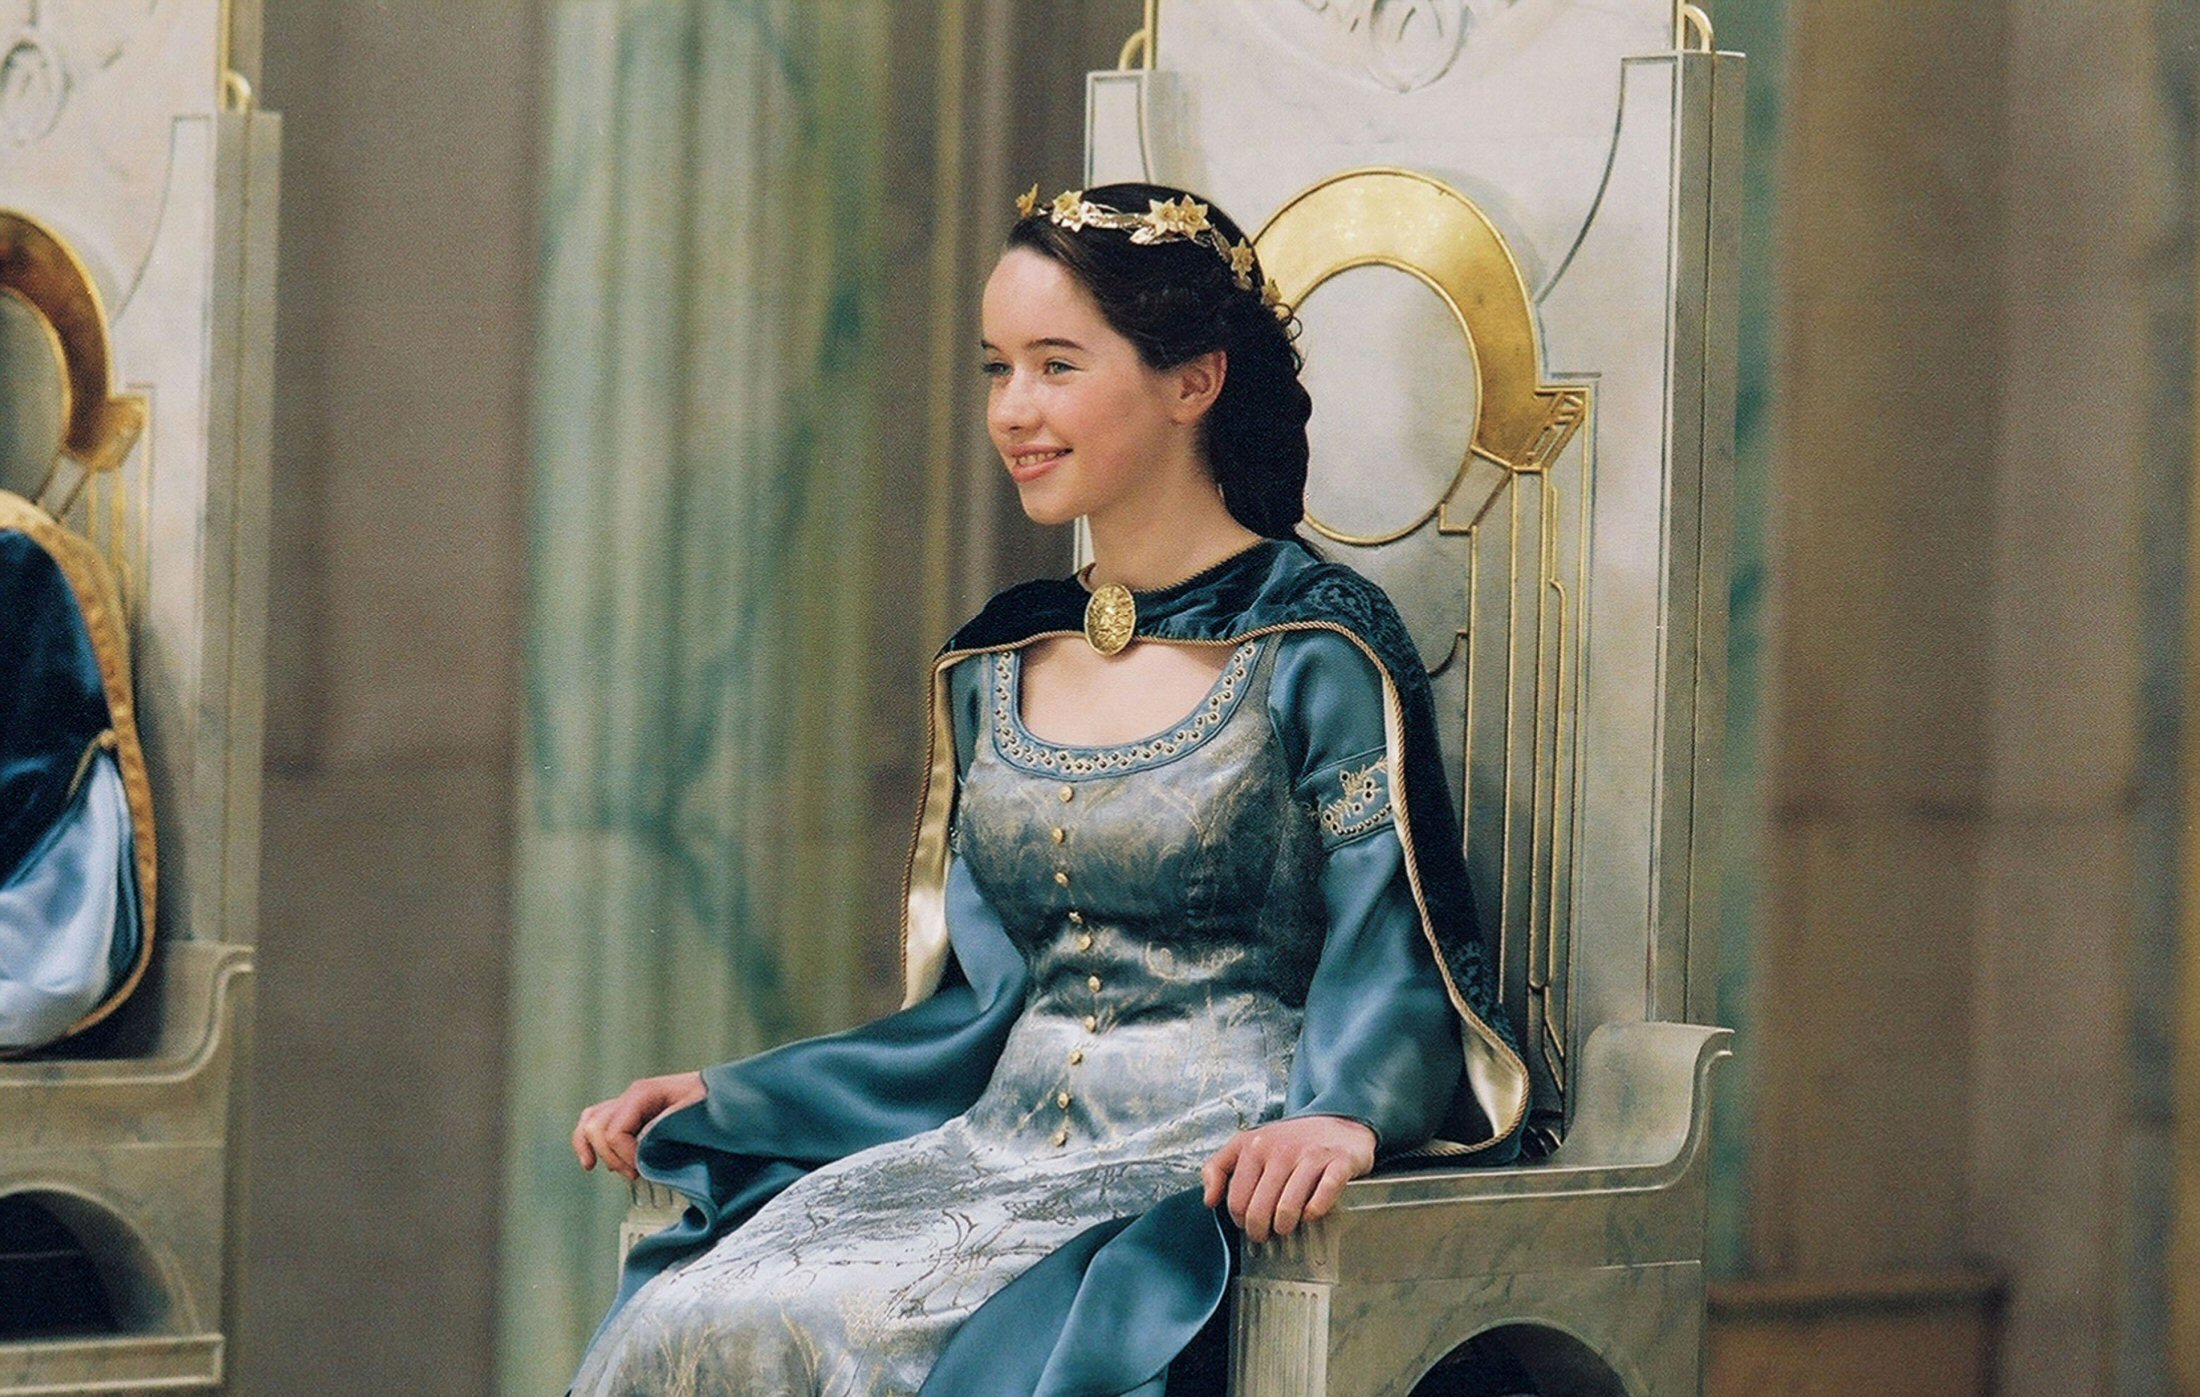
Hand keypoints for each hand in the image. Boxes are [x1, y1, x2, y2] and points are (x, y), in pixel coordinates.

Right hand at [572, 1071, 706, 1181]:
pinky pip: (595, 1121)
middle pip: (598, 1129)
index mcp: (642, 1094)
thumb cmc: (709, 1100)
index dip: (625, 1155)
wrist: (719, 1090)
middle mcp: (629, 1096)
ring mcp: (625, 1103)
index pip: (616, 1131)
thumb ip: (663, 1129)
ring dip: (592, 1149)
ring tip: (601, 1168)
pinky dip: (586, 1140)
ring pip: (590, 1122)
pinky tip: (590, 1161)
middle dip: (612, 1157)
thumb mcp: (691, 1113)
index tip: (642, 1170)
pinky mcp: (626, 1113)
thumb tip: (641, 1150)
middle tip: (635, 1174)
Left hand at [1200, 1115, 1375, 1243]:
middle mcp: (1280, 1149)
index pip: (1236, 1199)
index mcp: (1254, 1146)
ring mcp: (1310, 1155)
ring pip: (1287, 1208)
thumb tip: (1209, 1200)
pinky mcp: (1339, 1162)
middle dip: (1260, 1230)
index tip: (1247, 1223)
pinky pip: (1323, 1197)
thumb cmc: (1290, 1142)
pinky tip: (1311, 1214)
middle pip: (1259, 1209)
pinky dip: (1315, 1212)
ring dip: (1285, 1227)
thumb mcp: (1248, 1144)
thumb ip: (1218, 1167)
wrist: (1338, 1124)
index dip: (1240, 1220)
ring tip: (1285, 1227)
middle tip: (1265, 1234)